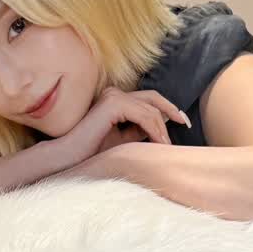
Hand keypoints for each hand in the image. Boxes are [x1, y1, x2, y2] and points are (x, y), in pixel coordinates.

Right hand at [55, 85, 189, 164]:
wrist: (68, 157)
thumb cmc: (91, 152)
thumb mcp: (122, 140)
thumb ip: (138, 131)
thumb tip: (160, 128)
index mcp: (115, 100)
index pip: (147, 100)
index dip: (166, 110)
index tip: (180, 123)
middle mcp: (114, 94)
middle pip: (152, 98)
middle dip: (171, 110)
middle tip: (184, 123)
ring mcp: (113, 96)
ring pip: (150, 108)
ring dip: (162, 127)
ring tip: (166, 145)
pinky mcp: (113, 104)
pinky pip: (143, 115)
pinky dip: (154, 129)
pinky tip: (159, 142)